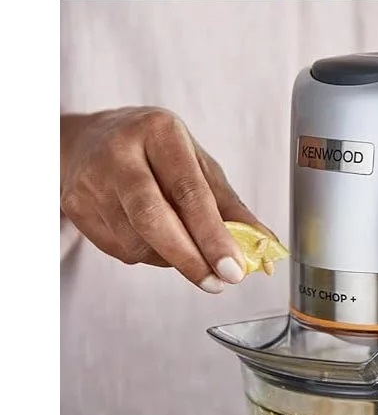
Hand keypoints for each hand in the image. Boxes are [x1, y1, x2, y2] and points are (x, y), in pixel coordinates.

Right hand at [60, 107, 268, 292]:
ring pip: (137, 242)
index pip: (189, 191)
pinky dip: (149, 256)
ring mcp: (91, 181)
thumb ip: (230, 205)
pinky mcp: (76, 207)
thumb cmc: (156, 152)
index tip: (234, 267)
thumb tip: (265, 245)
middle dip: (190, 258)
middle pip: (153, 218)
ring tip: (187, 250)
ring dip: (172, 259)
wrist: (90, 140)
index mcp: (159, 132)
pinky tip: (157, 241)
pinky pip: (121, 251)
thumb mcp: (198, 164)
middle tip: (216, 282)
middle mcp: (120, 152)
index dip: (213, 235)